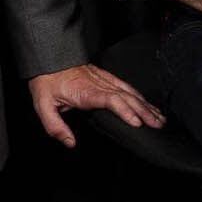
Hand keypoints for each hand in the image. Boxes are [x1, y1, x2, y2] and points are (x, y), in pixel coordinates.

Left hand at [28, 63, 165, 145]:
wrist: (49, 58)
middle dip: (144, 111)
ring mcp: (105, 79)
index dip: (126, 111)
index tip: (137, 122)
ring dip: (146, 105)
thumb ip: (55, 126)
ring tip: (159, 117)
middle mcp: (99, 84)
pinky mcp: (106, 77)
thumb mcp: (42, 105)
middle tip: (158, 124)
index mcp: (86, 91)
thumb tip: (70, 142)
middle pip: (127, 97)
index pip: (111, 100)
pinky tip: (148, 103)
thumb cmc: (47, 81)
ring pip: (130, 92)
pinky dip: (140, 96)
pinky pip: (127, 86)